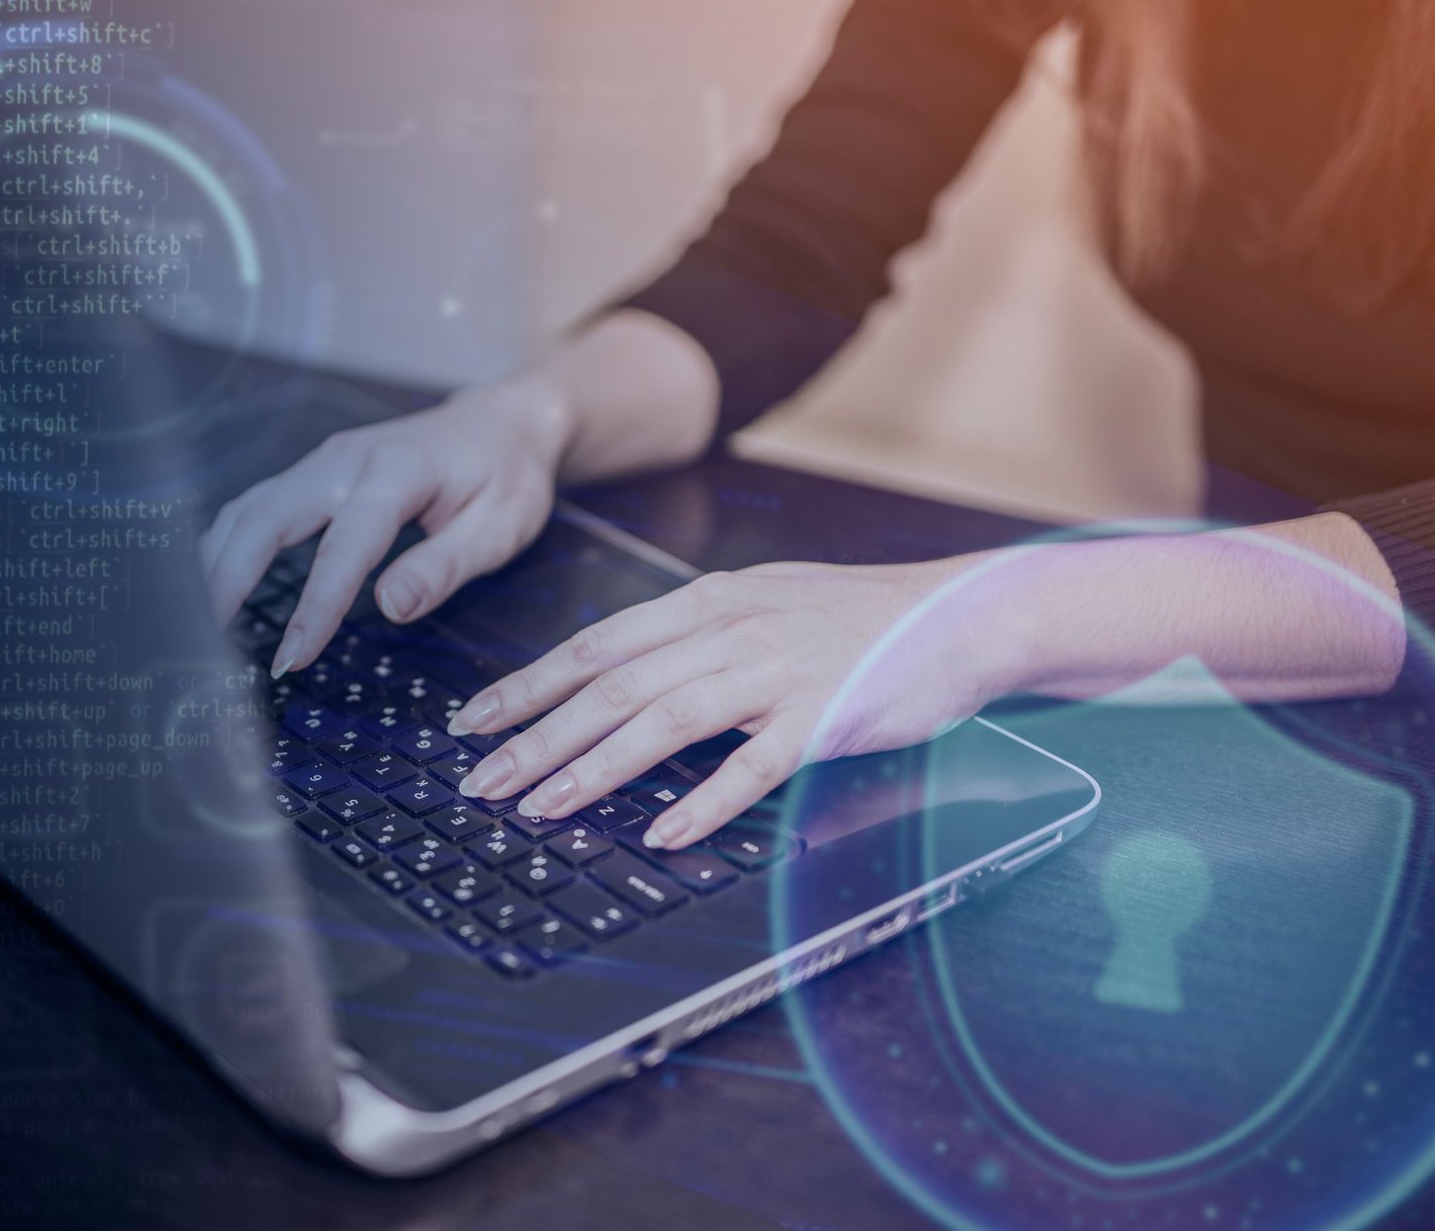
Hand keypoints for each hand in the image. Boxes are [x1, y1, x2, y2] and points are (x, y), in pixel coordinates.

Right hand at [199, 382, 568, 676]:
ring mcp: (326, 460)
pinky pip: (259, 505)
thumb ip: (444, 566)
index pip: (344, 545)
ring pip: (250, 506)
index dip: (315, 605)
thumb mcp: (500, 527)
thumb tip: (391, 605)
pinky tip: (216, 582)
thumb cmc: (508, 478)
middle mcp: (348, 459)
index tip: (291, 658)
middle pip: (267, 514)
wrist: (505, 422)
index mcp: (399, 472)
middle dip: (230, 576)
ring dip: (218, 560)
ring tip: (200, 621)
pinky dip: (230, 544)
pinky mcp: (317, 471)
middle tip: (207, 641)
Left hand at [446, 513, 1408, 850]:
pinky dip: (704, 800)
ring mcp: (778, 673)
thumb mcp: (760, 605)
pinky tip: (661, 832)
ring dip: (594, 767)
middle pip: (613, 686)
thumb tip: (617, 675)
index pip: (598, 646)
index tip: (474, 723)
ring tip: (541, 808)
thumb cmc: (854, 618)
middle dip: (536, 736)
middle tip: (480, 782)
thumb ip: (691, 637)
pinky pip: (754, 765)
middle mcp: (731, 630)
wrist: (959, 613)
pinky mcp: (825, 718)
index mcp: (710, 603)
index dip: (529, 685)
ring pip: (664, 720)